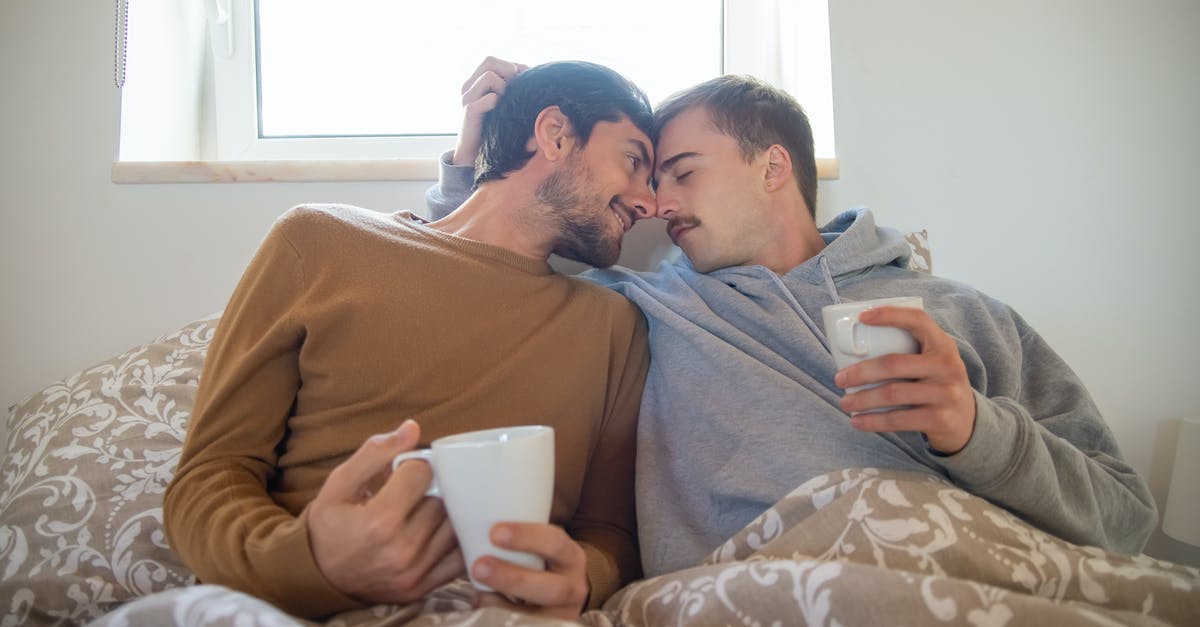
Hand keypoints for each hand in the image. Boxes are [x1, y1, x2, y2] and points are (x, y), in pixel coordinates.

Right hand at [308, 420, 463, 603]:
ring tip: (425, 509)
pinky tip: (440, 531)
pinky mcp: (424, 587)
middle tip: (415, 490)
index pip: (421, 474)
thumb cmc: (330, 525)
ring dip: (446, 513)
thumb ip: (374, 453)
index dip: (414, 465)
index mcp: (378, 522)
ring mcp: (415, 573)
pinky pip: (459, 558)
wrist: (319, 577)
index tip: (404, 471)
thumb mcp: (339, 484)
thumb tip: (412, 428)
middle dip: (432, 488)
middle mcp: (401, 550)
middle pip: (441, 500)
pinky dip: (457, 541)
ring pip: (455, 526)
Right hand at [452, 56, 527, 165]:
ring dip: (504, 87)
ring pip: (489, 76)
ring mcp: (467, 98)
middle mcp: (468, 86)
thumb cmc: (491, 128)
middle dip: (508, 70)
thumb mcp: (501, 104)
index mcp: (475, 82)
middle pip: (489, 61)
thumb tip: (528, 73)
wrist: (473, 154)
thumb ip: (508, 88)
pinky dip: (498, 102)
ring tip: (507, 102)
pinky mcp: (470, 112)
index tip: (526, 78)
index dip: (512, 66)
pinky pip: (488, 98)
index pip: (493, 61)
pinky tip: (501, 113)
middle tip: (517, 87)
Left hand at [471, 522, 589, 619]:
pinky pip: (523, 625)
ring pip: (535, 616)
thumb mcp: (545, 546)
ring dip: (499, 604)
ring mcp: (562, 615)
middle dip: (511, 578)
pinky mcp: (550, 626)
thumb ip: (519, 536)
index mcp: (571, 557)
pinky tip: (482, 602)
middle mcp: (573, 588)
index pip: (555, 543)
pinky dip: (498, 614)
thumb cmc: (545, 562)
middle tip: (479, 566)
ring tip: (476, 592)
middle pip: (549, 588)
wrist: (570, 593)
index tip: (495, 532)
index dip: (527, 537)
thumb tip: (473, 518)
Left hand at [834, 306, 976, 453]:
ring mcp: (946, 393)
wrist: (968, 422)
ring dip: (862, 399)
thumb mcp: (932, 364)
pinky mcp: (940, 419)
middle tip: (839, 379)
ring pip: (892, 393)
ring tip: (844, 403)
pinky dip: (873, 421)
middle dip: (860, 372)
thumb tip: (853, 355)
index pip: (917, 320)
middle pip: (894, 363)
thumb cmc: (936, 386)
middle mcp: (948, 365)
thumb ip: (907, 354)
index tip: (863, 316)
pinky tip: (857, 421)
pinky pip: (898, 420)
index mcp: (943, 345)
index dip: (890, 315)